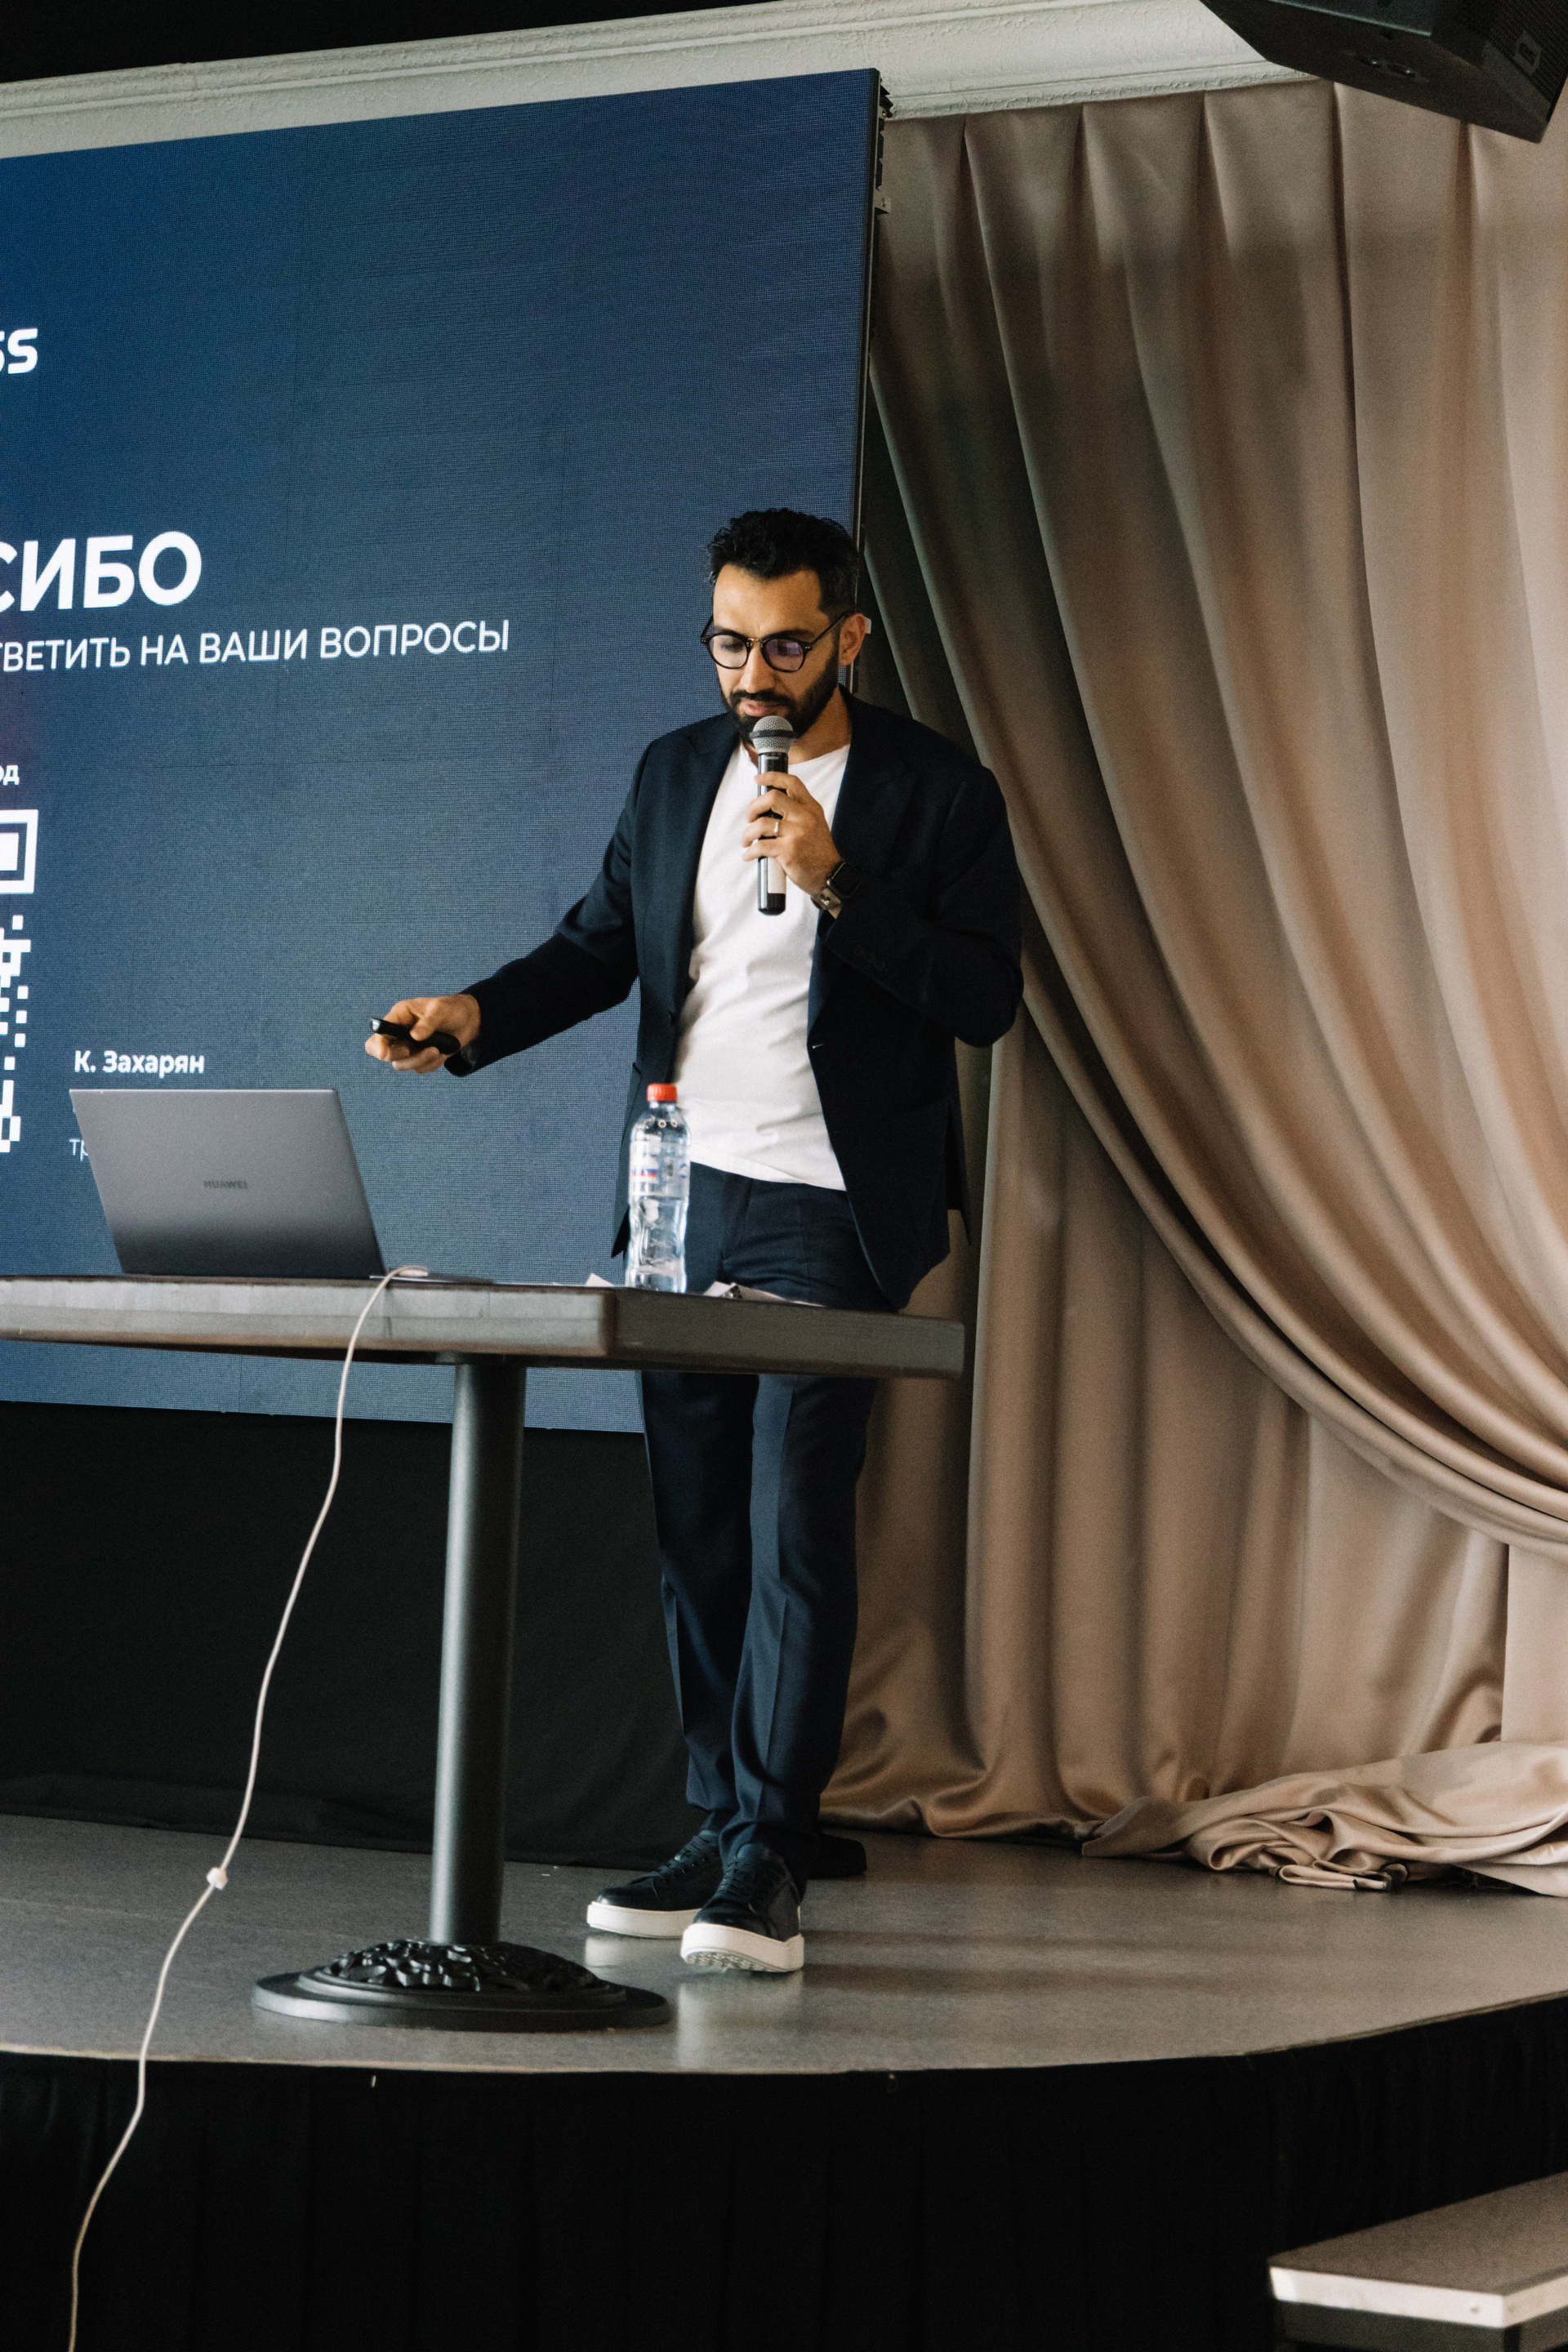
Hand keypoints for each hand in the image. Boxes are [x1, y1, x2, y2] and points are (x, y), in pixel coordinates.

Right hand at [365, 993, 480, 1073]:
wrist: (468, 1020)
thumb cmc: (451, 1009)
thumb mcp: (441, 1010)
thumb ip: (428, 1022)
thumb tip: (414, 1037)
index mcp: (399, 1017)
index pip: (379, 1034)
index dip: (377, 1045)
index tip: (384, 1054)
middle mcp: (400, 1033)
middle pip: (385, 1054)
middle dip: (400, 1057)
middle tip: (412, 1050)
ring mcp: (409, 1047)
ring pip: (402, 1064)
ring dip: (420, 1060)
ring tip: (437, 1051)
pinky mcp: (421, 1058)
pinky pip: (420, 1068)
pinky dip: (431, 1064)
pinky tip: (443, 1053)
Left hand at [743, 771, 838, 899]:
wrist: (829, 875)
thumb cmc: (817, 851)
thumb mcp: (814, 824)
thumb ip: (797, 813)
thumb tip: (767, 807)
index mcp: (811, 808)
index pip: (792, 783)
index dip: (772, 777)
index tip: (758, 779)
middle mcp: (805, 817)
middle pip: (772, 798)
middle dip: (753, 807)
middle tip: (749, 818)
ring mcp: (797, 834)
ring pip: (762, 824)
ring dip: (748, 833)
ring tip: (746, 841)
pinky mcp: (789, 851)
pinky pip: (761, 846)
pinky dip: (750, 852)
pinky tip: (749, 856)